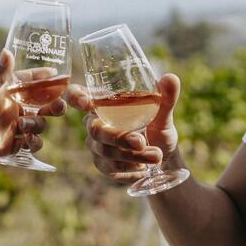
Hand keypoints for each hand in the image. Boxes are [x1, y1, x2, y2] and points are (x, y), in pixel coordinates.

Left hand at [0, 50, 66, 187]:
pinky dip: (33, 143)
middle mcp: (6, 107)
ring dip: (38, 124)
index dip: (44, 78)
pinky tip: (28, 142)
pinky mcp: (5, 146)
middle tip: (57, 107)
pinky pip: (28, 144)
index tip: (61, 76)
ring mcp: (6, 127)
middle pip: (38, 103)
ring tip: (26, 125)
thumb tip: (8, 51)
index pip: (26, 81)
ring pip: (36, 124)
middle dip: (51, 104)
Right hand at [64, 73, 181, 183]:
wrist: (164, 155)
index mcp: (103, 103)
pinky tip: (145, 168)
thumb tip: (170, 78)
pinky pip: (111, 167)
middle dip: (118, 137)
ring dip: (132, 154)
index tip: (86, 103)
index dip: (75, 97)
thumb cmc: (157, 126)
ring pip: (106, 150)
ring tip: (156, 155)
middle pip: (95, 130)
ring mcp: (97, 145)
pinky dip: (131, 167)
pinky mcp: (103, 164)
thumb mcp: (163, 112)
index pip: (77, 94)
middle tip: (141, 141)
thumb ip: (166, 97)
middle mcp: (95, 123)